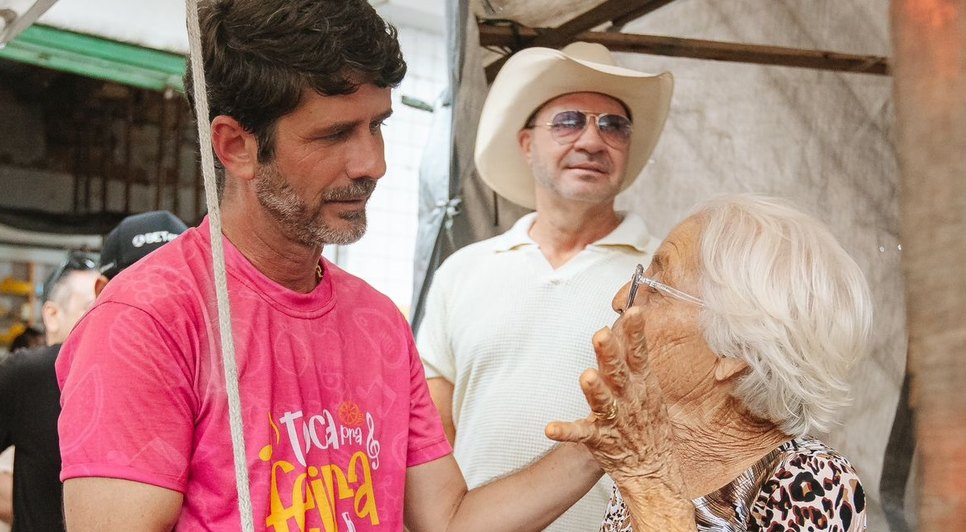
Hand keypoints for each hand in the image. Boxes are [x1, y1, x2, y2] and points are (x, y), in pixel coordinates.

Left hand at [545, 307, 678, 485]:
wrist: (654, 469)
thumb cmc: (649, 426)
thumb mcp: (649, 390)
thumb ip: (635, 361)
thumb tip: (626, 331)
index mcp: (641, 386)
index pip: (639, 355)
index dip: (636, 334)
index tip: (634, 312)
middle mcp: (628, 400)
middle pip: (618, 373)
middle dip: (610, 354)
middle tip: (602, 335)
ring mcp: (614, 420)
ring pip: (603, 401)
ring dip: (595, 390)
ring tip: (587, 377)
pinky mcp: (599, 439)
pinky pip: (579, 434)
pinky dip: (565, 431)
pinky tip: (550, 428)